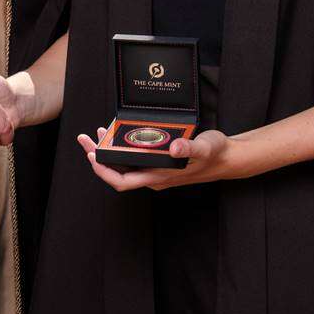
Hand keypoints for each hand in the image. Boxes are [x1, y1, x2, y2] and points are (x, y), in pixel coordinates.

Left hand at [73, 128, 239, 191]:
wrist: (227, 159)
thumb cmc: (215, 154)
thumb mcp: (204, 147)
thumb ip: (189, 148)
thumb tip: (173, 148)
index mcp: (159, 176)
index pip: (122, 181)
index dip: (103, 170)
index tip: (92, 154)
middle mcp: (153, 177)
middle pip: (117, 173)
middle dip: (98, 157)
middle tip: (85, 139)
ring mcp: (155, 172)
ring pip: (124, 166)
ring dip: (108, 152)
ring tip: (98, 133)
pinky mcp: (159, 164)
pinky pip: (134, 159)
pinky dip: (122, 148)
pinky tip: (120, 134)